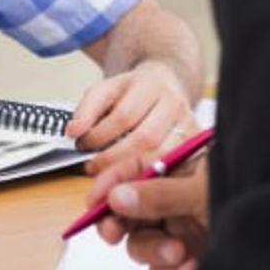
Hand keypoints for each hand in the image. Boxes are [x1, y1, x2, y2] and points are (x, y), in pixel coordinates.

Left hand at [67, 60, 196, 176]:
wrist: (165, 85)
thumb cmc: (132, 93)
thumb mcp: (105, 90)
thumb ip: (87, 109)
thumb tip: (73, 132)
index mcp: (150, 85)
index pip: (124, 115)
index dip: (100, 135)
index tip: (81, 147)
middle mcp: (174, 104)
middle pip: (146, 139)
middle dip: (115, 159)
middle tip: (92, 169)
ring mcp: (188, 124)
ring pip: (163, 156)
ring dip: (132, 172)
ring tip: (109, 180)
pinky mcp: (196, 145)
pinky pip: (175, 167)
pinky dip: (152, 179)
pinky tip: (133, 185)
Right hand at [86, 158, 208, 269]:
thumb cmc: (250, 202)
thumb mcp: (204, 192)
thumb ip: (161, 194)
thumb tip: (116, 196)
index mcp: (181, 169)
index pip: (134, 169)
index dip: (109, 183)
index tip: (93, 201)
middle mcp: (176, 199)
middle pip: (129, 209)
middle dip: (119, 223)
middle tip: (112, 233)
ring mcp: (181, 230)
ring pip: (142, 242)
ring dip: (153, 250)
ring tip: (178, 253)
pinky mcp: (186, 258)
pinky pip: (160, 267)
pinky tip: (189, 266)